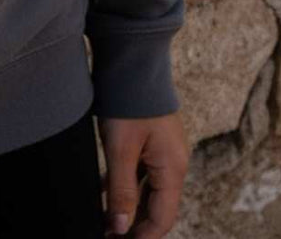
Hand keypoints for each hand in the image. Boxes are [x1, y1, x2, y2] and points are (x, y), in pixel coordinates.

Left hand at [97, 110, 188, 236]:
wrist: (133, 59)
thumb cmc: (129, 102)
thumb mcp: (120, 149)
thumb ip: (121, 191)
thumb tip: (121, 228)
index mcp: (173, 168)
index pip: (162, 218)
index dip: (142, 237)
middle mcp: (174, 162)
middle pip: (157, 206)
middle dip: (135, 225)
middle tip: (109, 234)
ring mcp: (164, 150)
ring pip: (148, 189)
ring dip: (129, 206)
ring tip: (106, 220)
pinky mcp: (152, 139)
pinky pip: (142, 172)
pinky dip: (126, 184)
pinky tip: (106, 192)